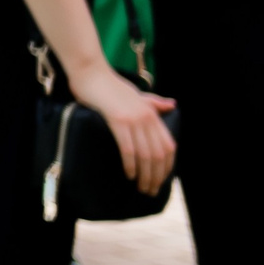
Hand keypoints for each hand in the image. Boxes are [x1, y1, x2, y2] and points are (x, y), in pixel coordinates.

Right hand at [69, 62, 177, 196]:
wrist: (91, 73)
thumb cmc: (110, 85)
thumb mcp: (137, 95)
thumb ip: (155, 103)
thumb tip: (172, 105)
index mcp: (153, 114)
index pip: (169, 147)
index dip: (167, 167)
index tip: (161, 181)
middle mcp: (147, 118)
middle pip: (158, 155)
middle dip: (156, 177)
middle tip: (150, 191)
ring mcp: (133, 119)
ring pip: (145, 154)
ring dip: (145, 175)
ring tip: (141, 188)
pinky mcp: (118, 120)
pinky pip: (128, 148)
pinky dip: (130, 164)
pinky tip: (129, 174)